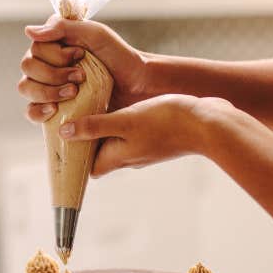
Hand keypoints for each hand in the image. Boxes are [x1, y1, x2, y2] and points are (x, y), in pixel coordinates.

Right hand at [18, 16, 146, 122]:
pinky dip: (37, 111)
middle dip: (53, 74)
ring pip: (26, 88)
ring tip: (74, 92)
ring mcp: (48, 85)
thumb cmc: (118, 55)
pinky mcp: (55, 107)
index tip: (81, 55)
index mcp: (53, 43)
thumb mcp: (95, 34)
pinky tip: (53, 111)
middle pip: (27, 68)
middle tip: (81, 77)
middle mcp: (47, 62)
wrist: (136, 85)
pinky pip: (31, 111)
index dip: (56, 55)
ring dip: (47, 91)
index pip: (35, 48)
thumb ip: (64, 27)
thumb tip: (28, 31)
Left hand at [58, 94, 221, 175]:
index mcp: (119, 157)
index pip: (89, 168)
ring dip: (105, 128)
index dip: (75, 156)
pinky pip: (133, 133)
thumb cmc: (167, 122)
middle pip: (101, 154)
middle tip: (76, 113)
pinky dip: (123, 123)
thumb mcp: (125, 121)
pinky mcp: (158, 138)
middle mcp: (131, 157)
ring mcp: (146, 148)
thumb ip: (95, 127)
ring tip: (95, 104)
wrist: (208, 123)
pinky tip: (123, 104)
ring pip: (117, 142)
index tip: (64, 136)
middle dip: (88, 138)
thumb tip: (64, 133)